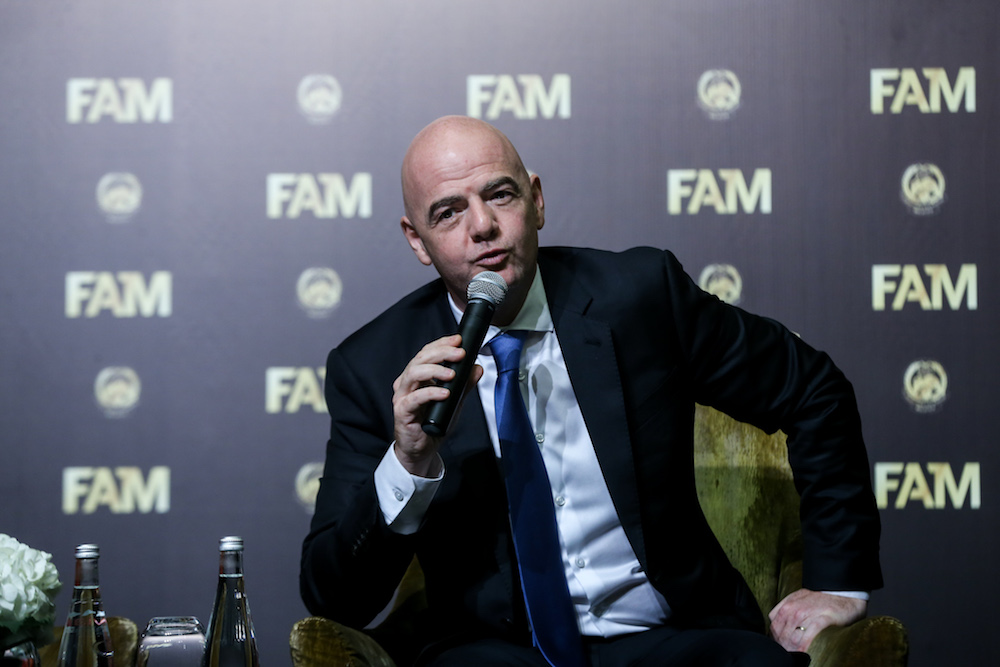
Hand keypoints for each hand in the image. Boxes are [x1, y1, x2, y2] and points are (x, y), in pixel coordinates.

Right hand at [391, 334, 482, 476]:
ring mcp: (403, 396)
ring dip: (435, 370)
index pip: (427, 353)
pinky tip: (445, 393)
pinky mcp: (402, 411)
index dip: (442, 344)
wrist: (422, 449)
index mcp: (417, 377)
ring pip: (413, 373)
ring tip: (453, 373)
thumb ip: (464, 385)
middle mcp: (407, 383)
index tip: (458, 340)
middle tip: (460, 353)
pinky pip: (415, 398)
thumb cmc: (433, 424)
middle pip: (420, 359)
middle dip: (441, 352)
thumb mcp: (454, 402)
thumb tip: (477, 368)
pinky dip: (431, 393)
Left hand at [768, 588, 866, 651]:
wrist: (843, 597)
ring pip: (793, 636)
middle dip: (783, 644)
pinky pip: (809, 635)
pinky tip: (802, 652)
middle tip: (787, 652)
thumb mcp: (799, 599)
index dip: (775, 635)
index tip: (780, 643)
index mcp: (788, 604)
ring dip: (792, 648)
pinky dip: (803, 646)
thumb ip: (786, 609)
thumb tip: (777, 625)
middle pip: (781, 632)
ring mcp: (807, 613)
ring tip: (794, 655)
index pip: (774, 623)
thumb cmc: (821, 601)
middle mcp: (794, 608)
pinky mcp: (822, 619)